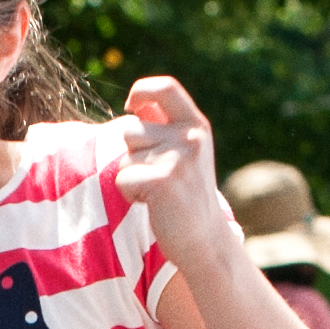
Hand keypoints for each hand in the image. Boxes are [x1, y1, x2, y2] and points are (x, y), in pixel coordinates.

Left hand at [108, 77, 231, 256]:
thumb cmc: (187, 195)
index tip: (132, 106)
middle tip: (158, 177)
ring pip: (125, 156)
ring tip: (157, 191)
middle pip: (130, 129)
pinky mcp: (163, 181)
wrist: (206, 240)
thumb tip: (138, 104)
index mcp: (196, 125)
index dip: (142, 90)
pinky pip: (123, 178)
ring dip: (131, 175)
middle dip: (132, 154)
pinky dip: (130, 194)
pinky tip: (154, 204)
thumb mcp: (184, 154)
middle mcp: (190, 137)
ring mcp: (178, 158)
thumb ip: (164, 127)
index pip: (165, 88)